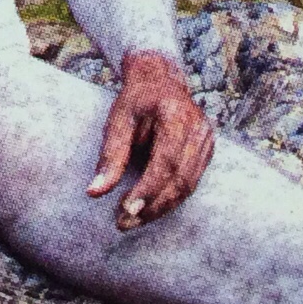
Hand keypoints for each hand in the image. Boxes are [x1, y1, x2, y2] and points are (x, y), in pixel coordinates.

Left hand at [87, 51, 214, 230]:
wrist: (160, 80)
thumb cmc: (136, 100)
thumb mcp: (117, 120)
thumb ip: (110, 156)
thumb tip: (95, 192)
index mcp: (176, 114)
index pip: (166, 161)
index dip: (148, 189)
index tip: (127, 210)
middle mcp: (198, 128)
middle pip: (180, 178)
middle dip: (153, 206)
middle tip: (124, 223)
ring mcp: (207, 140)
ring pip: (188, 185)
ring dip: (161, 208)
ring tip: (133, 221)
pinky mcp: (207, 151)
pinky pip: (191, 182)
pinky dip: (170, 199)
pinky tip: (150, 208)